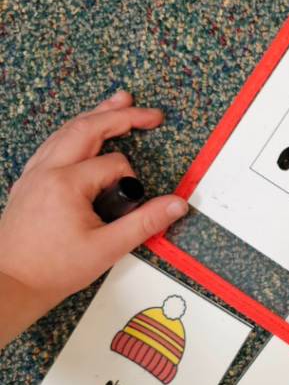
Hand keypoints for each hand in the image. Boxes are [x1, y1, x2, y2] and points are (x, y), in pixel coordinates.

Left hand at [0, 91, 187, 332]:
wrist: (12, 282)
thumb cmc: (51, 268)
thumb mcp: (108, 247)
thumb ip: (146, 222)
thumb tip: (176, 205)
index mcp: (66, 183)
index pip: (114, 165)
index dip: (132, 181)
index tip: (134, 202)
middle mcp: (47, 171)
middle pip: (87, 128)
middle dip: (120, 115)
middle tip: (148, 113)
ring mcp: (34, 174)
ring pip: (67, 131)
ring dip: (95, 115)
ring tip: (118, 102)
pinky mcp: (29, 182)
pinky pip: (53, 144)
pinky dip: (74, 132)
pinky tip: (82, 132)